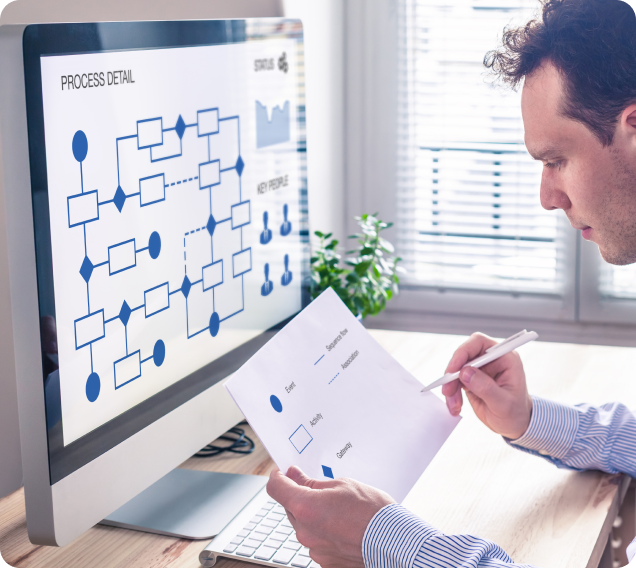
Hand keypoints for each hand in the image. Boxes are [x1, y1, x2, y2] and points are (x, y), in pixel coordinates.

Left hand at [266, 466, 394, 567]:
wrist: (395, 542)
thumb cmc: (372, 511)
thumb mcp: (342, 485)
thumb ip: (312, 482)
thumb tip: (295, 476)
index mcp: (305, 507)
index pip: (276, 488)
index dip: (278, 477)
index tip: (283, 472)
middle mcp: (304, 531)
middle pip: (290, 508)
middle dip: (300, 497)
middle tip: (321, 490)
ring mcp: (314, 549)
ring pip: (305, 526)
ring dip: (314, 516)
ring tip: (341, 512)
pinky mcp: (325, 562)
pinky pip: (317, 542)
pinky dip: (325, 533)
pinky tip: (344, 528)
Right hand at [441, 332, 532, 439]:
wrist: (515, 425)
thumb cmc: (515, 413)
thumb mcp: (504, 404)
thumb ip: (486, 387)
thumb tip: (465, 372)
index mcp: (505, 358)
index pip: (480, 343)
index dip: (463, 351)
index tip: (454, 369)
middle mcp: (492, 359)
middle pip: (464, 355)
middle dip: (453, 373)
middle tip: (448, 391)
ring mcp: (481, 369)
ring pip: (456, 369)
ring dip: (451, 386)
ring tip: (454, 404)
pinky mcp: (471, 378)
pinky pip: (455, 380)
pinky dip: (452, 393)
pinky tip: (455, 406)